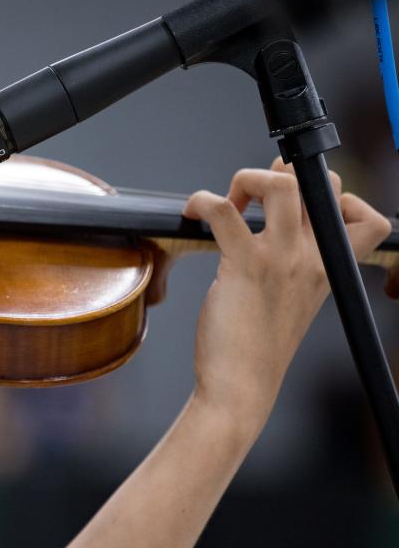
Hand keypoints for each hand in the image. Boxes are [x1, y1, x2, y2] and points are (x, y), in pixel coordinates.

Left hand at [182, 159, 390, 427]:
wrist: (241, 386)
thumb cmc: (258, 345)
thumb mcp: (292, 300)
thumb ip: (294, 264)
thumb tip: (275, 227)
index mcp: (328, 270)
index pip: (368, 220)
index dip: (339, 199)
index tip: (302, 208)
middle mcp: (311, 260)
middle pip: (320, 185)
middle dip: (283, 174)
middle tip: (252, 197)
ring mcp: (280, 260)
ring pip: (279, 185)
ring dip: (247, 178)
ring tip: (230, 201)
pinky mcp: (243, 264)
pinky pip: (223, 209)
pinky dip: (202, 200)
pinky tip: (193, 213)